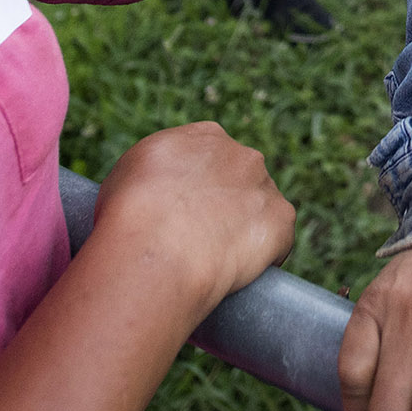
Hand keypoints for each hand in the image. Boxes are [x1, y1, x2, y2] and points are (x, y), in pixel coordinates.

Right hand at [91, 122, 294, 313]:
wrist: (156, 247)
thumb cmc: (129, 214)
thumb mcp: (129, 172)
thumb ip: (155, 172)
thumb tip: (154, 193)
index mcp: (204, 136)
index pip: (211, 156)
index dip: (199, 186)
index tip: (187, 211)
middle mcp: (241, 154)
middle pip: (242, 179)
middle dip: (228, 205)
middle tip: (202, 240)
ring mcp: (265, 187)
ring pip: (263, 209)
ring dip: (248, 230)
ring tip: (220, 263)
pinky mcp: (282, 221)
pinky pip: (280, 240)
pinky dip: (268, 256)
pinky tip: (243, 274)